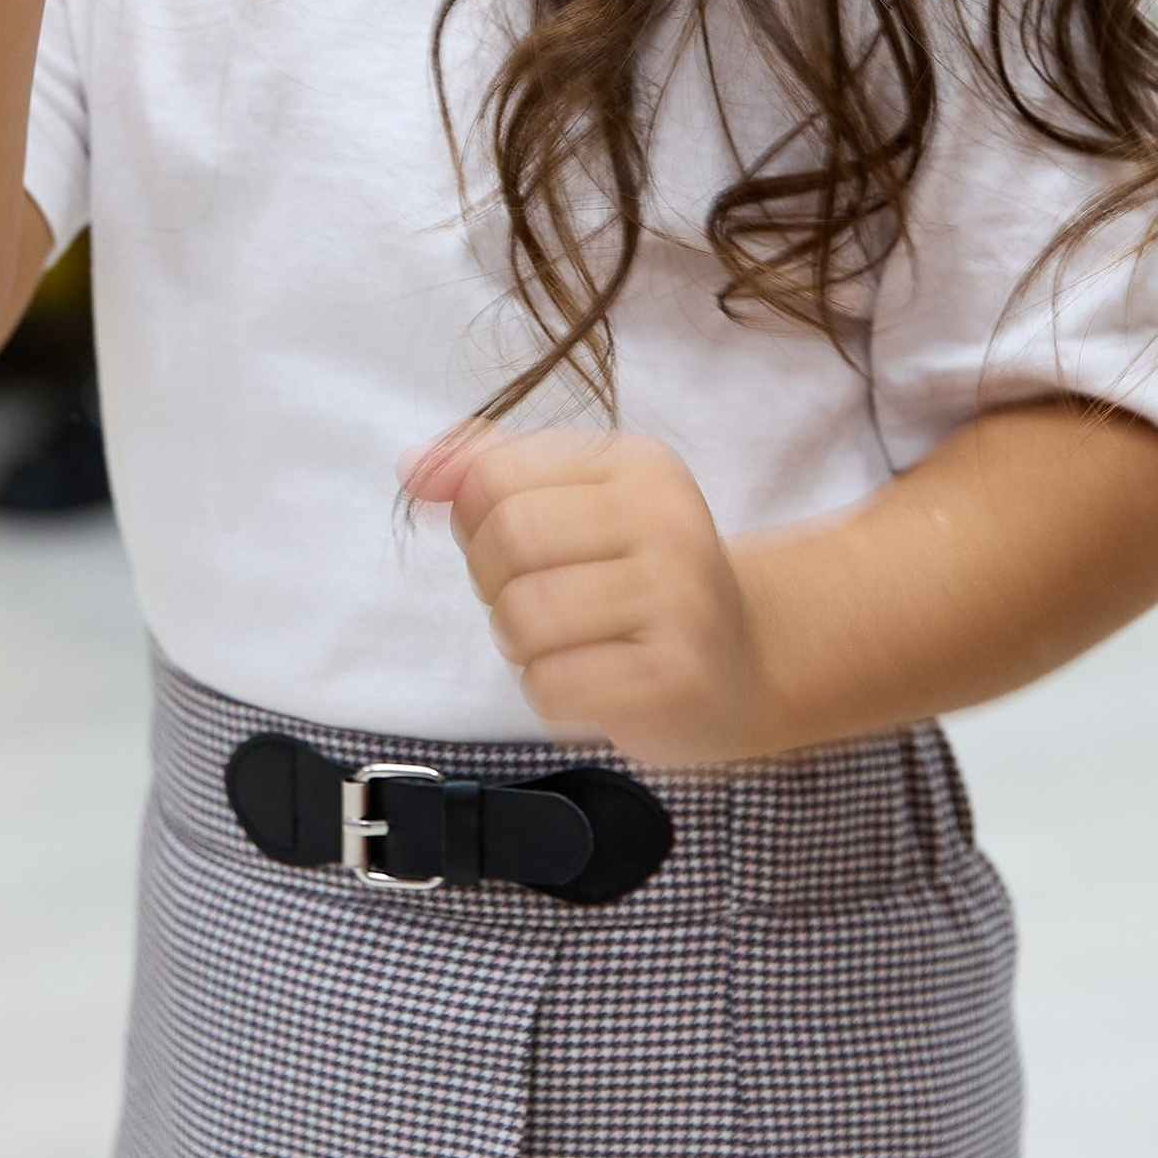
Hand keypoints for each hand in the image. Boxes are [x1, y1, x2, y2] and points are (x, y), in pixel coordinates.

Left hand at [408, 423, 758, 763]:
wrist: (744, 660)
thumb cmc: (637, 577)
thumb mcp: (577, 501)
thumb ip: (490, 472)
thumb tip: (413, 467)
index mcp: (639, 465)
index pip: (495, 475)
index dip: (474, 520)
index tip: (512, 547)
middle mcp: (670, 521)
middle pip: (509, 540)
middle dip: (493, 583)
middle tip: (534, 602)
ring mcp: (681, 602)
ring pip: (525, 617)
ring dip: (519, 644)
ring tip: (562, 644)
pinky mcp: (675, 679)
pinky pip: (551, 685)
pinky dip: (547, 692)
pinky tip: (587, 682)